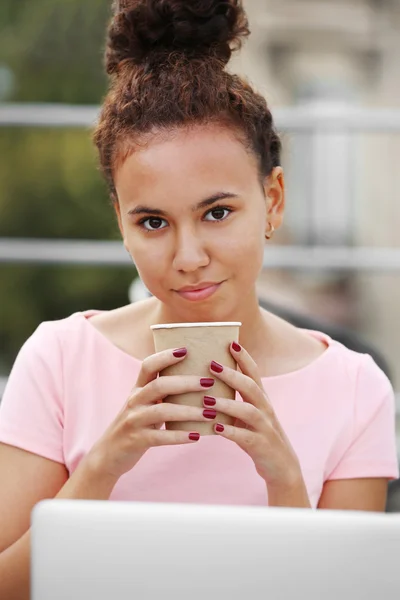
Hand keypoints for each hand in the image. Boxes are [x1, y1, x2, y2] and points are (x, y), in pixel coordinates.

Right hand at [85, 347, 214, 483]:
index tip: (186, 350)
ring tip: (211, 413)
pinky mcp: (136, 440)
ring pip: (163, 411)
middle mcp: (134, 401)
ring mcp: (134, 420)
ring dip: (190, 411)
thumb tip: (194, 379)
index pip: (148, 365)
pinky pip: (160, 437)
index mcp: (137, 389)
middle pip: (159, 385)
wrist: (109, 454)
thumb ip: (161, 392)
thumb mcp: (143, 404)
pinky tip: (196, 436)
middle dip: (186, 383)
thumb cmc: (136, 425)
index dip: (165, 356)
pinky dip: (179, 436)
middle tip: (209, 383)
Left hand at [204, 342, 301, 489]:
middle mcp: (265, 410)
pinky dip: (231, 432)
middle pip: (251, 387)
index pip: (254, 373)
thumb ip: (233, 400)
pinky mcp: (261, 446)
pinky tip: (216, 429)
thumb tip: (205, 384)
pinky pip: (246, 438)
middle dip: (232, 375)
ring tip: (207, 400)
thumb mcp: (248, 415)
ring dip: (227, 404)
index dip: (244, 358)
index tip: (231, 342)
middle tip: (211, 364)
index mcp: (261, 400)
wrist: (282, 467)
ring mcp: (265, 428)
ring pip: (248, 411)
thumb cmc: (258, 436)